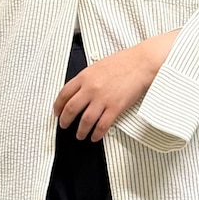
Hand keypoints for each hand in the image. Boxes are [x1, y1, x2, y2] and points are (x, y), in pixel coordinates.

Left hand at [53, 33, 177, 141]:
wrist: (141, 64)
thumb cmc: (123, 63)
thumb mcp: (97, 66)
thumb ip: (86, 79)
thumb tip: (78, 92)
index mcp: (84, 77)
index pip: (64, 94)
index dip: (58, 106)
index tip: (57, 112)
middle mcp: (91, 89)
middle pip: (71, 109)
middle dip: (65, 121)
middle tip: (64, 126)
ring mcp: (103, 99)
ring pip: (85, 120)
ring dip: (81, 130)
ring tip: (80, 135)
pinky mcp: (115, 107)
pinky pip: (102, 125)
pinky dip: (97, 133)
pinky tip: (95, 137)